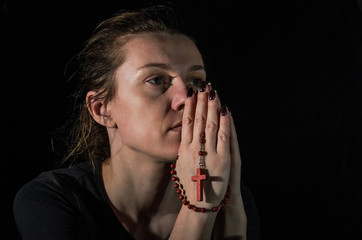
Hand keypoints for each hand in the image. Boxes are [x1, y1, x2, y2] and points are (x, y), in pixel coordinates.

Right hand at [176, 82, 231, 207]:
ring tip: (213, 92)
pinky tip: (225, 111)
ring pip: (209, 124)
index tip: (191, 93)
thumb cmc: (190, 186)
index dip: (189, 105)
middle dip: (201, 101)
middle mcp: (194, 148)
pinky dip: (224, 122)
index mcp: (183, 149)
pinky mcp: (222, 158)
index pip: (186, 122)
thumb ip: (183, 151)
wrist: (199, 203)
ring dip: (212, 106)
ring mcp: (208, 152)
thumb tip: (184, 138)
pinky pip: (223, 136)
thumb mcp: (181, 166)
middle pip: (197, 119)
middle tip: (202, 85)